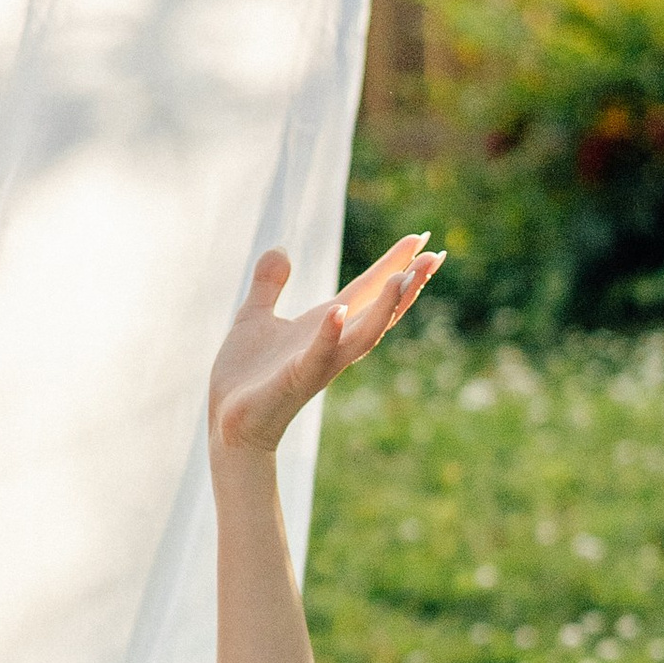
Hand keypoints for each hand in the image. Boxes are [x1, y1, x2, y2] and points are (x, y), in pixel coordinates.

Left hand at [206, 235, 441, 456]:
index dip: (393, 264)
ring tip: (403, 277)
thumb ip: (268, 284)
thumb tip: (279, 248)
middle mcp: (331, 344)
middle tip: (435, 255)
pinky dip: (329, 334)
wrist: (227, 424)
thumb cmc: (245, 376)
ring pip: (363, 335)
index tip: (420, 238)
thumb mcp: (254, 316)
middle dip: (408, 285)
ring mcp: (318, 364)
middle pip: (380, 311)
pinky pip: (317, 356)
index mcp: (324, 325)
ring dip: (385, 308)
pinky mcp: (295, 380)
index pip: (367, 290)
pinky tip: (337, 310)